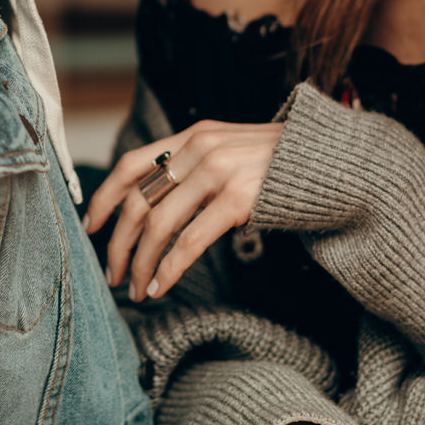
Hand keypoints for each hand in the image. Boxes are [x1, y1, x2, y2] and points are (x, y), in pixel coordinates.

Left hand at [84, 120, 281, 299]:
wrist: (333, 163)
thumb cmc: (281, 167)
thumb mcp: (231, 151)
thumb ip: (196, 165)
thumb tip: (155, 202)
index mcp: (194, 136)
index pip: (132, 163)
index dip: (106, 197)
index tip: (91, 226)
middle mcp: (201, 148)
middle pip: (139, 200)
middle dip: (119, 243)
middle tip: (112, 274)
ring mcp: (219, 172)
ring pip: (158, 225)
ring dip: (141, 263)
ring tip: (135, 289)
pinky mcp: (239, 199)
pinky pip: (190, 241)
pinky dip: (170, 269)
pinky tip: (161, 286)